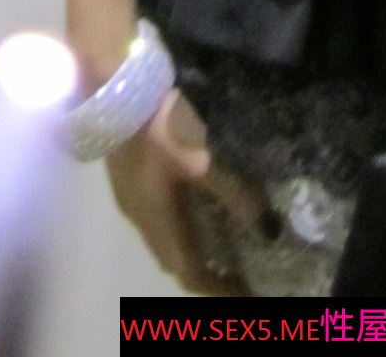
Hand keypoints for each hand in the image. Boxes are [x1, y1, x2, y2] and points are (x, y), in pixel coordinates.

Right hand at [106, 84, 271, 297]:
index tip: (243, 293)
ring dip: (190, 252)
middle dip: (205, 274)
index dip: (217, 288)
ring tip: (220, 248)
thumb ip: (235, 196)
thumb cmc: (164, 128)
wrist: (117, 91)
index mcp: (158, 222)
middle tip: (236, 274)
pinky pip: (156, 223)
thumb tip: (269, 230)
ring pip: (162, 243)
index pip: (189, 272)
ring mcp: (130, 200)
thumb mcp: (205, 162)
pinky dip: (179, 231)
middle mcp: (140, 220)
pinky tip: (193, 214)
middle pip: (174, 262)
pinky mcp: (128, 181)